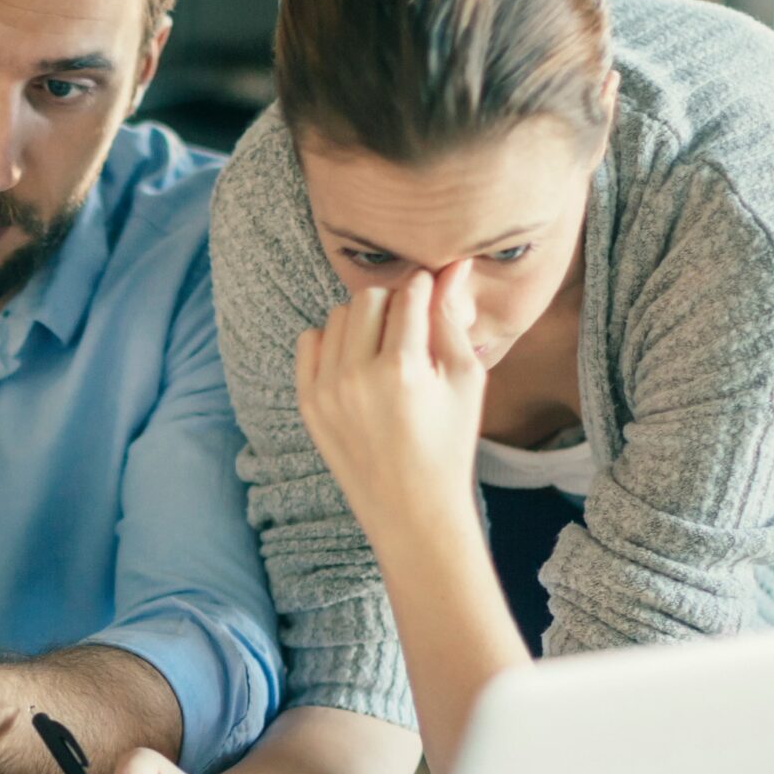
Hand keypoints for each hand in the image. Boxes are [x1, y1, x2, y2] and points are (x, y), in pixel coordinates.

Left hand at [293, 265, 485, 541]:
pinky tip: (356, 363)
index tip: (432, 294)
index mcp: (402, 369)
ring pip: (339, 316)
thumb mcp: (466, 380)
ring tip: (386, 350)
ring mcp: (326, 390)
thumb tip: (453, 265)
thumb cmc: (449, 443)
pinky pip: (310, 340)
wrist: (411, 508)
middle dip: (392, 302)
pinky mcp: (308, 403)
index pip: (409, 293)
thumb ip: (452, 319)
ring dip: (364, 321)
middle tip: (410, 327)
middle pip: (369, 297)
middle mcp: (357, 376)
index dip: (425, 286)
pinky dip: (332, 341)